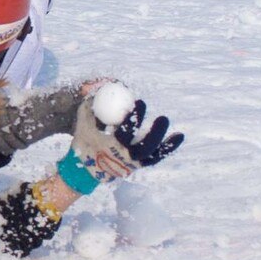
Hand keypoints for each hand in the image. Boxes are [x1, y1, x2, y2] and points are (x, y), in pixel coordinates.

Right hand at [56, 94, 182, 193]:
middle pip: (144, 147)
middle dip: (156, 133)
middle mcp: (124, 157)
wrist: (86, 170)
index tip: (140, 102)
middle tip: (163, 118)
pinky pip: (155, 157)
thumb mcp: (82, 125)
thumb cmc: (84, 144)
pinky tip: (178, 137)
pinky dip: (167, 148)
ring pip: (152, 154)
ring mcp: (132, 162)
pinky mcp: (138, 165)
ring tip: (177, 132)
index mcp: (110, 147)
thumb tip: (98, 89)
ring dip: (165, 143)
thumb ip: (89, 108)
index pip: (125, 132)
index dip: (134, 117)